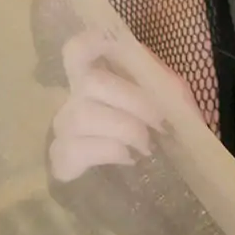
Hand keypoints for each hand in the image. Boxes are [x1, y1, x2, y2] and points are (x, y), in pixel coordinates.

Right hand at [48, 29, 175, 181]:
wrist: (154, 192)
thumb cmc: (159, 142)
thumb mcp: (173, 109)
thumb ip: (166, 86)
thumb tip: (156, 74)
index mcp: (100, 82)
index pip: (77, 52)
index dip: (90, 43)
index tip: (109, 43)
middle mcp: (75, 100)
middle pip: (90, 81)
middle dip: (134, 100)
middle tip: (160, 123)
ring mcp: (64, 130)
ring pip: (83, 113)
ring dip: (125, 127)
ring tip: (146, 145)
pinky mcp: (61, 160)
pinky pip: (76, 147)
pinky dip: (109, 150)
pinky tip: (128, 158)